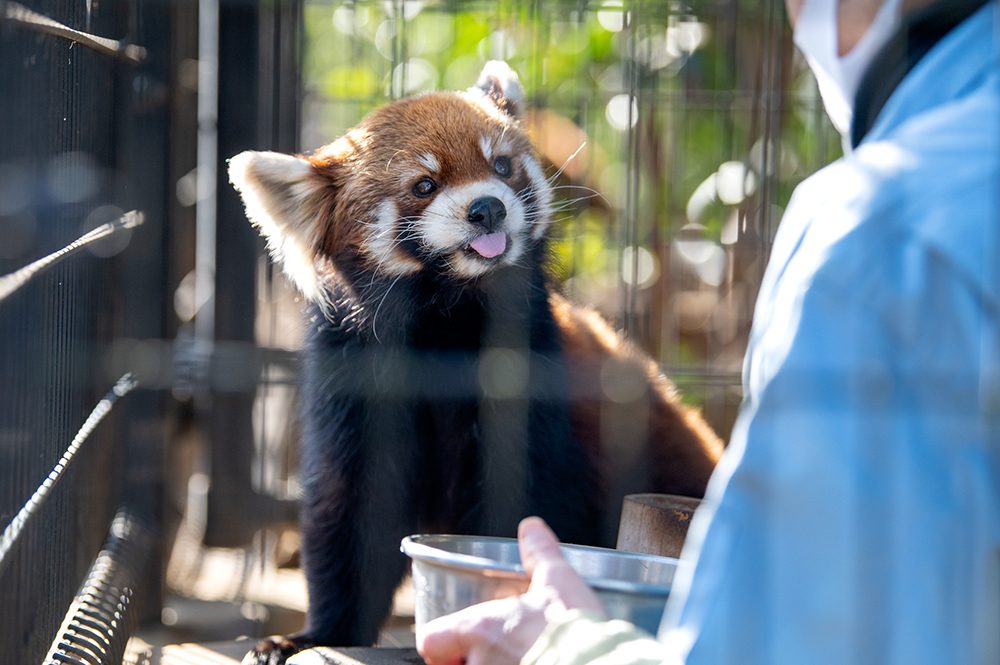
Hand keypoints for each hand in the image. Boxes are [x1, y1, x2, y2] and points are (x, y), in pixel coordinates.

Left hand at [417, 517, 604, 664]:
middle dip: (473, 662)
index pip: (430, 641)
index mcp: (480, 630)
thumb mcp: (559, 582)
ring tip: (525, 662)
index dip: (442, 643)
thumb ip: (540, 554)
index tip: (460, 644)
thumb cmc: (575, 630)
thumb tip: (531, 527)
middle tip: (500, 656)